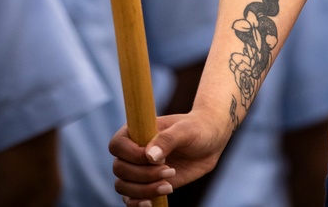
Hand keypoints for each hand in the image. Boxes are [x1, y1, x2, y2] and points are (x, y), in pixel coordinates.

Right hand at [110, 112, 228, 201]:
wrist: (209, 142)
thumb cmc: (197, 128)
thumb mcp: (186, 130)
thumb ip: (168, 139)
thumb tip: (149, 156)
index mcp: (137, 131)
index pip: (117, 145)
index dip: (132, 155)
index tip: (155, 158)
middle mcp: (133, 151)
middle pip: (120, 169)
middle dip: (143, 175)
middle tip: (169, 170)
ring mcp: (139, 169)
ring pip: (123, 186)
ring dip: (143, 190)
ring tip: (168, 185)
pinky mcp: (146, 185)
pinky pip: (130, 199)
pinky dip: (136, 204)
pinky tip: (151, 203)